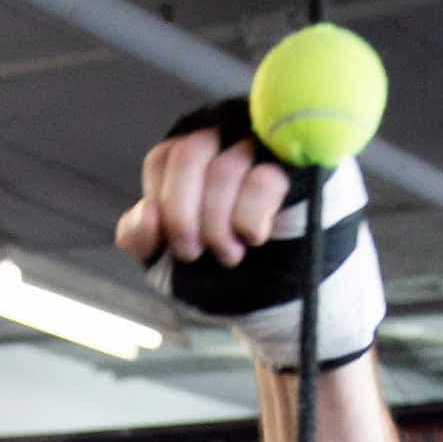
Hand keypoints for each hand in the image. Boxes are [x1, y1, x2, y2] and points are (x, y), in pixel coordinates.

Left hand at [118, 98, 383, 370]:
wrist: (281, 303)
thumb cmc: (222, 274)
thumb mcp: (167, 261)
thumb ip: (140, 236)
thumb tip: (148, 212)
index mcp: (194, 156)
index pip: (163, 160)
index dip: (162, 206)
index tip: (171, 244)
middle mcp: (230, 138)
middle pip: (190, 153)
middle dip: (183, 216)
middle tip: (193, 254)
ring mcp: (268, 148)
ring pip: (225, 169)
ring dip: (218, 227)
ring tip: (230, 254)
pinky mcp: (301, 168)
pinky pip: (264, 181)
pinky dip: (249, 219)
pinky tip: (254, 237)